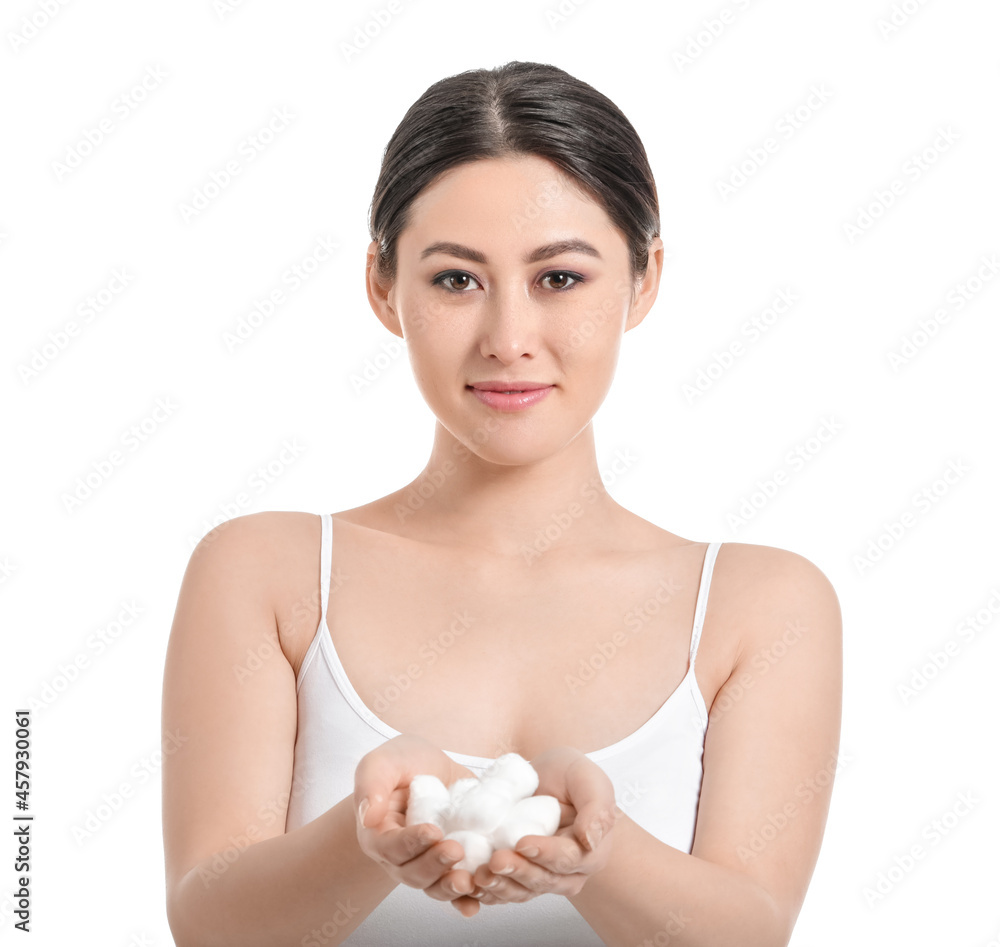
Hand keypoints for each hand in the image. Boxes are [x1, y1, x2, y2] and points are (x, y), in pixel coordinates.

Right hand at [353, 733, 482, 915]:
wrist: (427, 768)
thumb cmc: (400, 763)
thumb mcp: (383, 762)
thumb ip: (372, 784)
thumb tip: (368, 816)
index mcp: (378, 835)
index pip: (391, 847)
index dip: (411, 843)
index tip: (433, 831)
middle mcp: (400, 857)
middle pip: (413, 873)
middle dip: (435, 866)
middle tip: (456, 850)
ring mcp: (426, 863)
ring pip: (434, 886)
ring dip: (450, 888)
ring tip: (469, 881)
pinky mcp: (450, 863)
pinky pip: (454, 891)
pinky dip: (464, 900)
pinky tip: (476, 902)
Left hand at [466, 746, 617, 907]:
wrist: (546, 778)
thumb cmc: (570, 776)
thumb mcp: (587, 779)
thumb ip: (596, 807)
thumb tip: (590, 839)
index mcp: (590, 851)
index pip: (569, 859)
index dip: (546, 853)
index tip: (523, 842)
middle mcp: (567, 872)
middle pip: (544, 880)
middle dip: (518, 872)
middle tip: (496, 861)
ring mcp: (540, 877)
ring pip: (522, 892)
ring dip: (500, 887)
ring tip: (480, 876)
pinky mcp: (517, 877)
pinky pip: (503, 892)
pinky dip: (487, 892)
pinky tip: (471, 885)